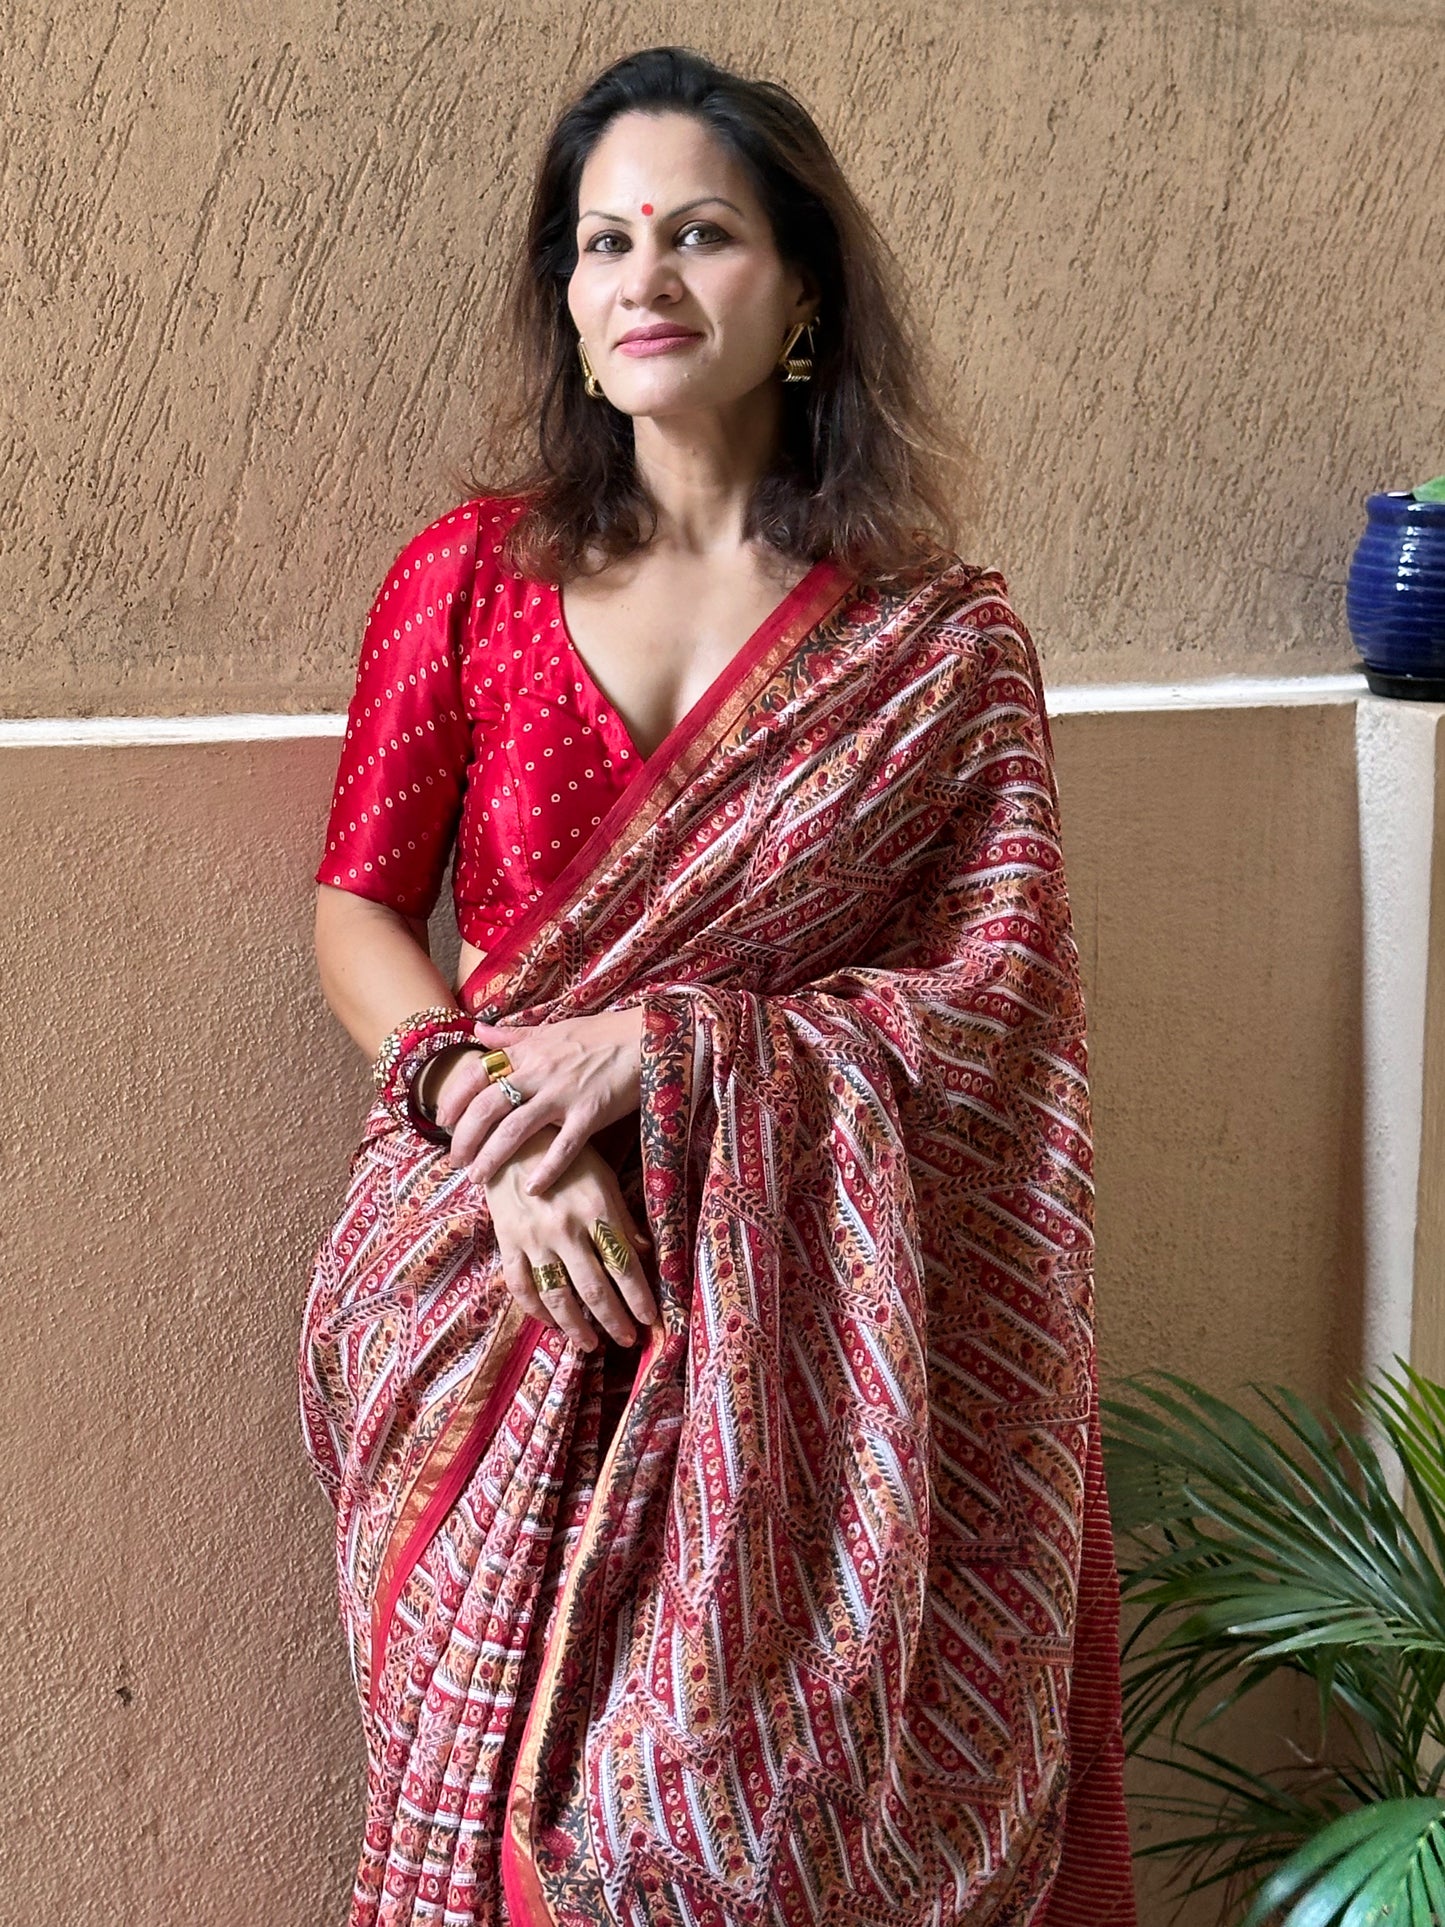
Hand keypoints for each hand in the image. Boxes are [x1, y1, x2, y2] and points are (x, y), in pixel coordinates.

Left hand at [435, 1007, 645, 1193]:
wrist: (646, 1038)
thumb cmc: (599, 1035)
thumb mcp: (551, 1028)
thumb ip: (512, 1035)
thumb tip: (477, 1030)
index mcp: (528, 1052)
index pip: (476, 1074)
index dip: (454, 1100)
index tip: (443, 1122)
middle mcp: (539, 1072)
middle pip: (487, 1107)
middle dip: (465, 1137)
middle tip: (456, 1161)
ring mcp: (563, 1094)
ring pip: (515, 1129)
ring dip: (492, 1157)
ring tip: (478, 1178)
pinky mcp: (590, 1114)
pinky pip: (563, 1146)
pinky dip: (546, 1169)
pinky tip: (532, 1189)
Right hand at [484, 1129, 657, 1350]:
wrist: (511, 1140)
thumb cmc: (567, 1158)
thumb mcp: (603, 1179)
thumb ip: (622, 1219)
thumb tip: (644, 1254)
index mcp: (596, 1210)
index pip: (624, 1264)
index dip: (639, 1297)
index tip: (651, 1319)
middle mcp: (566, 1229)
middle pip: (594, 1288)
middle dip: (614, 1320)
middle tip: (627, 1340)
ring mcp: (534, 1239)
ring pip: (557, 1295)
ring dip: (576, 1326)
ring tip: (591, 1345)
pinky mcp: (508, 1242)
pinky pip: (521, 1286)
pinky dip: (535, 1310)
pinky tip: (550, 1323)